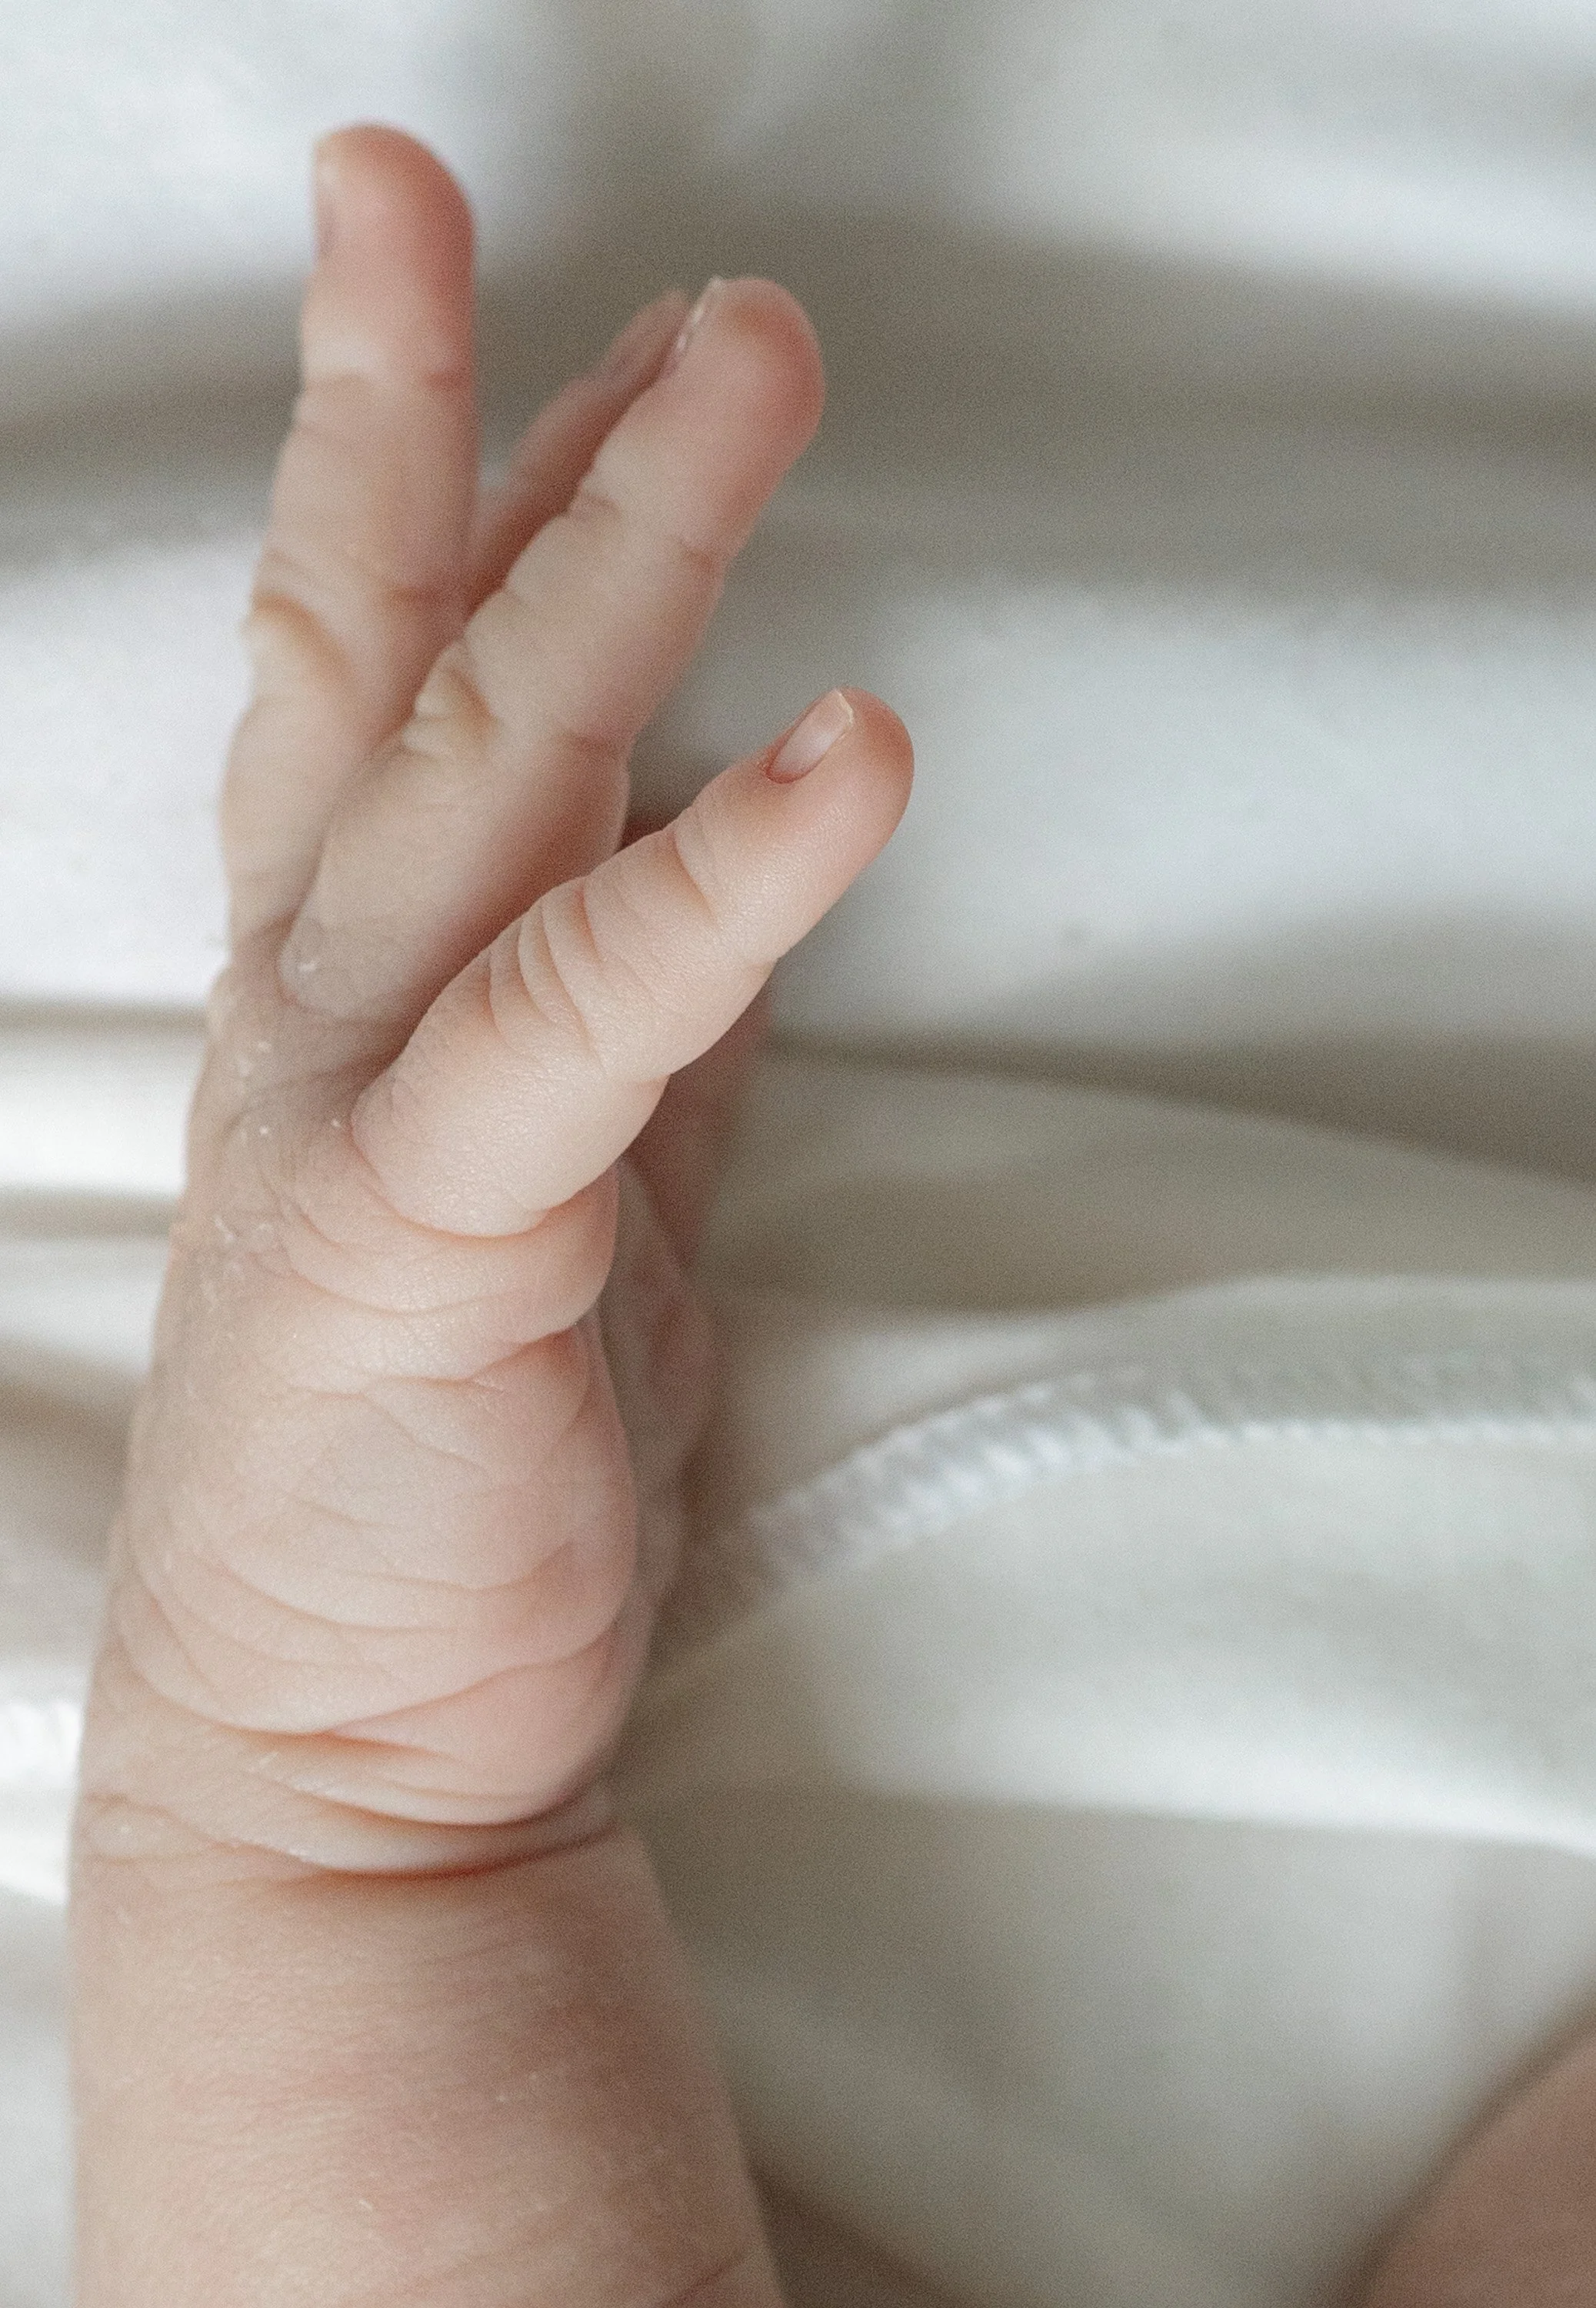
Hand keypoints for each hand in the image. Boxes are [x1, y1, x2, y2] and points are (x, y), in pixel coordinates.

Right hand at [76, 125, 910, 1875]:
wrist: (354, 1732)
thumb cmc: (449, 1444)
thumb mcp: (563, 1174)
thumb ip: (629, 998)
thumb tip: (715, 835)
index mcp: (359, 974)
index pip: (388, 665)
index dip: (440, 456)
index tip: (511, 295)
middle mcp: (330, 998)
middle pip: (397, 652)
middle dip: (467, 405)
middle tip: (534, 213)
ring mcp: (362, 1100)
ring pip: (488, 775)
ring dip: (616, 551)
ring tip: (741, 367)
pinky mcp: (430, 1231)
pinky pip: (586, 1020)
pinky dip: (722, 880)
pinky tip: (847, 751)